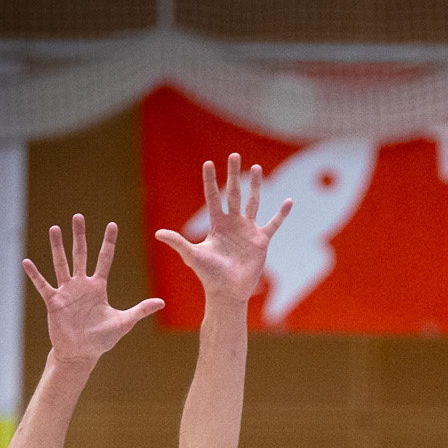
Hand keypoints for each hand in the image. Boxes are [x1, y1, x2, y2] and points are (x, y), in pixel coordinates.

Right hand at [22, 215, 162, 365]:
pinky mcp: (53, 302)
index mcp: (98, 287)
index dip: (108, 242)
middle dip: (80, 236)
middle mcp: (82, 285)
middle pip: (81, 254)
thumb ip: (140, 310)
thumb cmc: (102, 339)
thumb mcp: (123, 323)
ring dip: (57, 247)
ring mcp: (66, 291)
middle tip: (78, 216)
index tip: (112, 224)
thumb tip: (162, 302)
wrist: (81, 353)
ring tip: (54, 228)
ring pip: (61, 264)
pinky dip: (35, 274)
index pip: (105, 259)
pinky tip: (27, 262)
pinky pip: (43, 285)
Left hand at [155, 153, 292, 304]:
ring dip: (255, 186)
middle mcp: (232, 223)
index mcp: (216, 224)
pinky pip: (273, 224)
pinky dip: (281, 214)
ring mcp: (248, 230)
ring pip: (252, 202)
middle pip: (233, 193)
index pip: (213, 197)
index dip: (210, 180)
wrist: (228, 292)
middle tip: (234, 155)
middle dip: (233, 174)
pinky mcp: (261, 241)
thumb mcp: (193, 256)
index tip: (208, 163)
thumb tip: (158, 234)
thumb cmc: (209, 276)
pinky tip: (289, 201)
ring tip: (256, 168)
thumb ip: (178, 242)